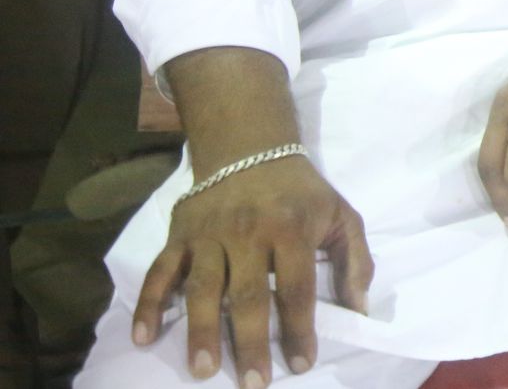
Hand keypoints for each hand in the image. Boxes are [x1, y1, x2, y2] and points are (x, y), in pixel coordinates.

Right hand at [131, 153, 371, 387]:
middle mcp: (247, 233)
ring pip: (202, 289)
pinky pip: (160, 272)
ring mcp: (209, 236)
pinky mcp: (179, 235)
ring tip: (203, 370)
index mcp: (291, 229)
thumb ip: (355, 261)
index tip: (301, 365)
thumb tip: (359, 310)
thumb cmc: (300, 192)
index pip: (297, 288)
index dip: (298, 329)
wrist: (248, 147)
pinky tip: (144, 337)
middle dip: (249, 343)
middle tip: (252, 384)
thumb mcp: (340, 215)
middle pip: (247, 296)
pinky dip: (149, 303)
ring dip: (200, 332)